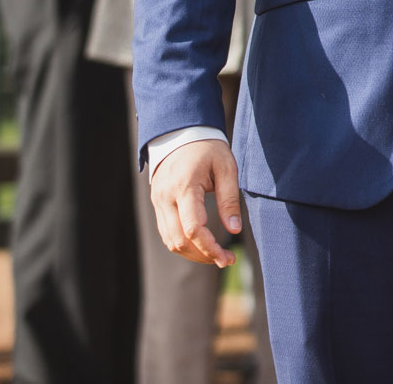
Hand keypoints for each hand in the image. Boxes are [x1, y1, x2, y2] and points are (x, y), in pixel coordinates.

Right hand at [150, 139, 242, 267]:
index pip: (194, 228)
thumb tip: (235, 230)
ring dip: (192, 253)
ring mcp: (158, 201)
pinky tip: (201, 245)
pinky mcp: (157, 204)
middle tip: (225, 260)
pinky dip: (183, 244)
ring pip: (170, 240)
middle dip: (202, 255)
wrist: (180, 132)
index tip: (226, 258)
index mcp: (184, 186)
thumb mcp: (226, 167)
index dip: (210, 248)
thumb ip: (229, 199)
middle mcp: (166, 197)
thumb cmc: (208, 148)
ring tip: (215, 255)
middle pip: (179, 240)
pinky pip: (166, 232)